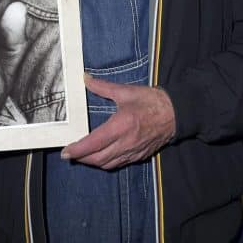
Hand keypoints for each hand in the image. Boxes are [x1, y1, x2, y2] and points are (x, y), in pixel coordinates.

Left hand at [61, 75, 175, 169]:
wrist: (176, 113)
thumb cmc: (152, 101)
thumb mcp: (126, 91)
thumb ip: (103, 87)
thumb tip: (85, 79)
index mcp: (121, 125)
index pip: (93, 143)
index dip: (78, 150)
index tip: (66, 152)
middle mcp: (125, 142)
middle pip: (97, 158)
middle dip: (81, 158)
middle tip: (70, 154)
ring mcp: (133, 151)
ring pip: (107, 164)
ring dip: (93, 162)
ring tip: (83, 156)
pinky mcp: (139, 155)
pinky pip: (118, 164)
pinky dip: (106, 162)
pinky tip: (101, 156)